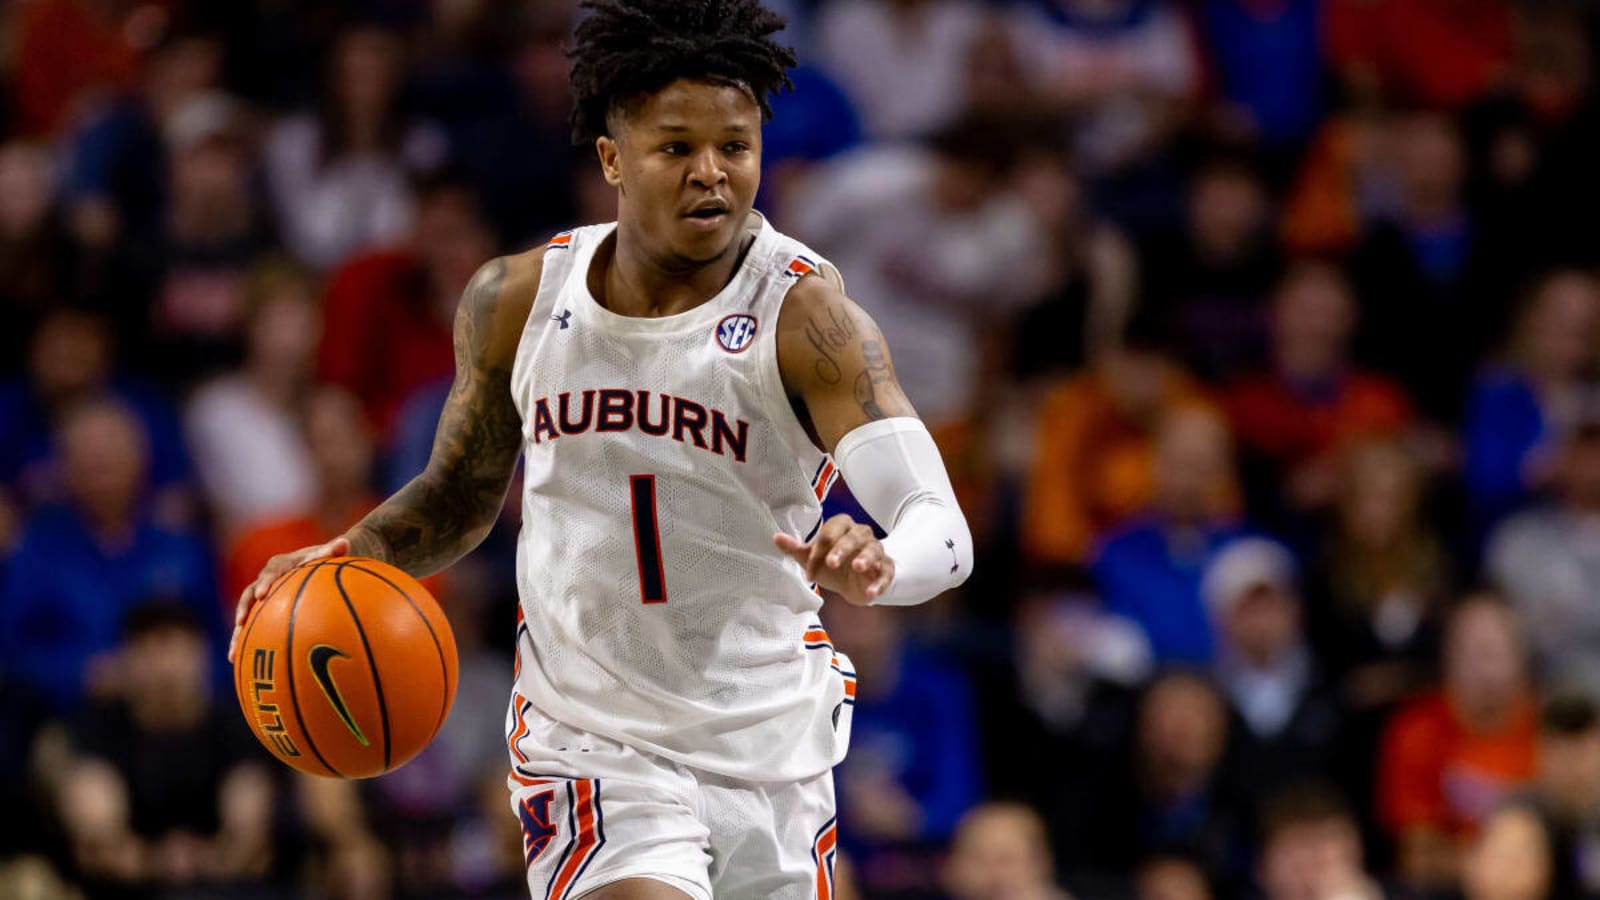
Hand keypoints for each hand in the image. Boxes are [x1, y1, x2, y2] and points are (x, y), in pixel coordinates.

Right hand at [227, 537, 349, 663]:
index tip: (262, 594)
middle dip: (244, 608)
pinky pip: (252, 627)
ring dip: (238, 633)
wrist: (316, 563)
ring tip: (232, 653)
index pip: (271, 573)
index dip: (265, 583)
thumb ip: (333, 550)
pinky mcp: (263, 611)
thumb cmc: (324, 559)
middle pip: (250, 594)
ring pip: (246, 615)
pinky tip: (239, 662)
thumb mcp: (329, 554)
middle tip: (240, 622)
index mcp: (280, 565)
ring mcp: (262, 597)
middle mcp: (265, 580)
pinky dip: (245, 642)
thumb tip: (345, 543)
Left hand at [773, 515, 893, 606]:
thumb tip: (776, 537)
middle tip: (831, 563)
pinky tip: (871, 593)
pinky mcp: (886, 569)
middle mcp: (861, 535)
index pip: (831, 532)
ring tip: (858, 567)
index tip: (809, 572)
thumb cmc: (832, 566)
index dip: (819, 550)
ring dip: (867, 558)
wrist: (854, 584)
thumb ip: (796, 549)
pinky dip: (880, 582)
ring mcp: (876, 551)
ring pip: (875, 550)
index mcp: (842, 527)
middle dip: (843, 548)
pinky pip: (886, 572)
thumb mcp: (812, 558)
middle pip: (855, 536)